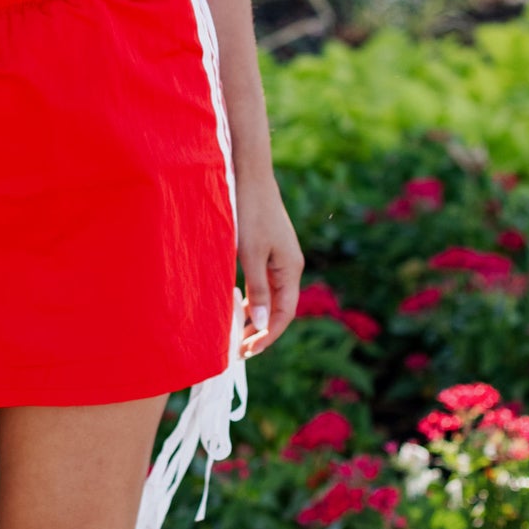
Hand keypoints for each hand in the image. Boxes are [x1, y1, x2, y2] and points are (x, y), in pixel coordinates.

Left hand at [235, 168, 303, 360]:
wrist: (250, 177)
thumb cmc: (250, 213)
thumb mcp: (250, 254)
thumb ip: (257, 289)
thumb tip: (262, 322)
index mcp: (291, 269)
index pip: (283, 314)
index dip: (267, 336)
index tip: (248, 352)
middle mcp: (290, 266)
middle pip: (279, 308)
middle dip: (261, 331)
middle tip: (239, 349)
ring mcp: (280, 258)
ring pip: (271, 296)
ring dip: (256, 316)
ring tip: (238, 334)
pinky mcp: (270, 250)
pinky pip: (264, 282)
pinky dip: (253, 298)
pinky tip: (237, 306)